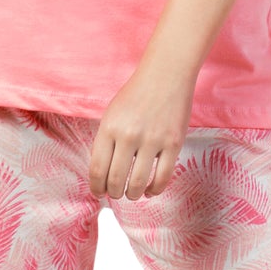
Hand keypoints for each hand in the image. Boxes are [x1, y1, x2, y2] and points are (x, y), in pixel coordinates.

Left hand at [89, 60, 197, 199]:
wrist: (166, 75)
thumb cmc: (136, 95)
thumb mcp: (111, 114)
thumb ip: (105, 142)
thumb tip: (101, 175)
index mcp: (109, 128)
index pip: (97, 169)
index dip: (96, 187)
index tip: (99, 193)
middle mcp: (129, 136)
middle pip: (116, 180)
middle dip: (114, 193)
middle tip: (115, 194)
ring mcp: (153, 140)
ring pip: (138, 183)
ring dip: (132, 194)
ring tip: (132, 193)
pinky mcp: (174, 144)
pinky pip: (163, 177)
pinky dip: (154, 190)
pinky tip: (150, 190)